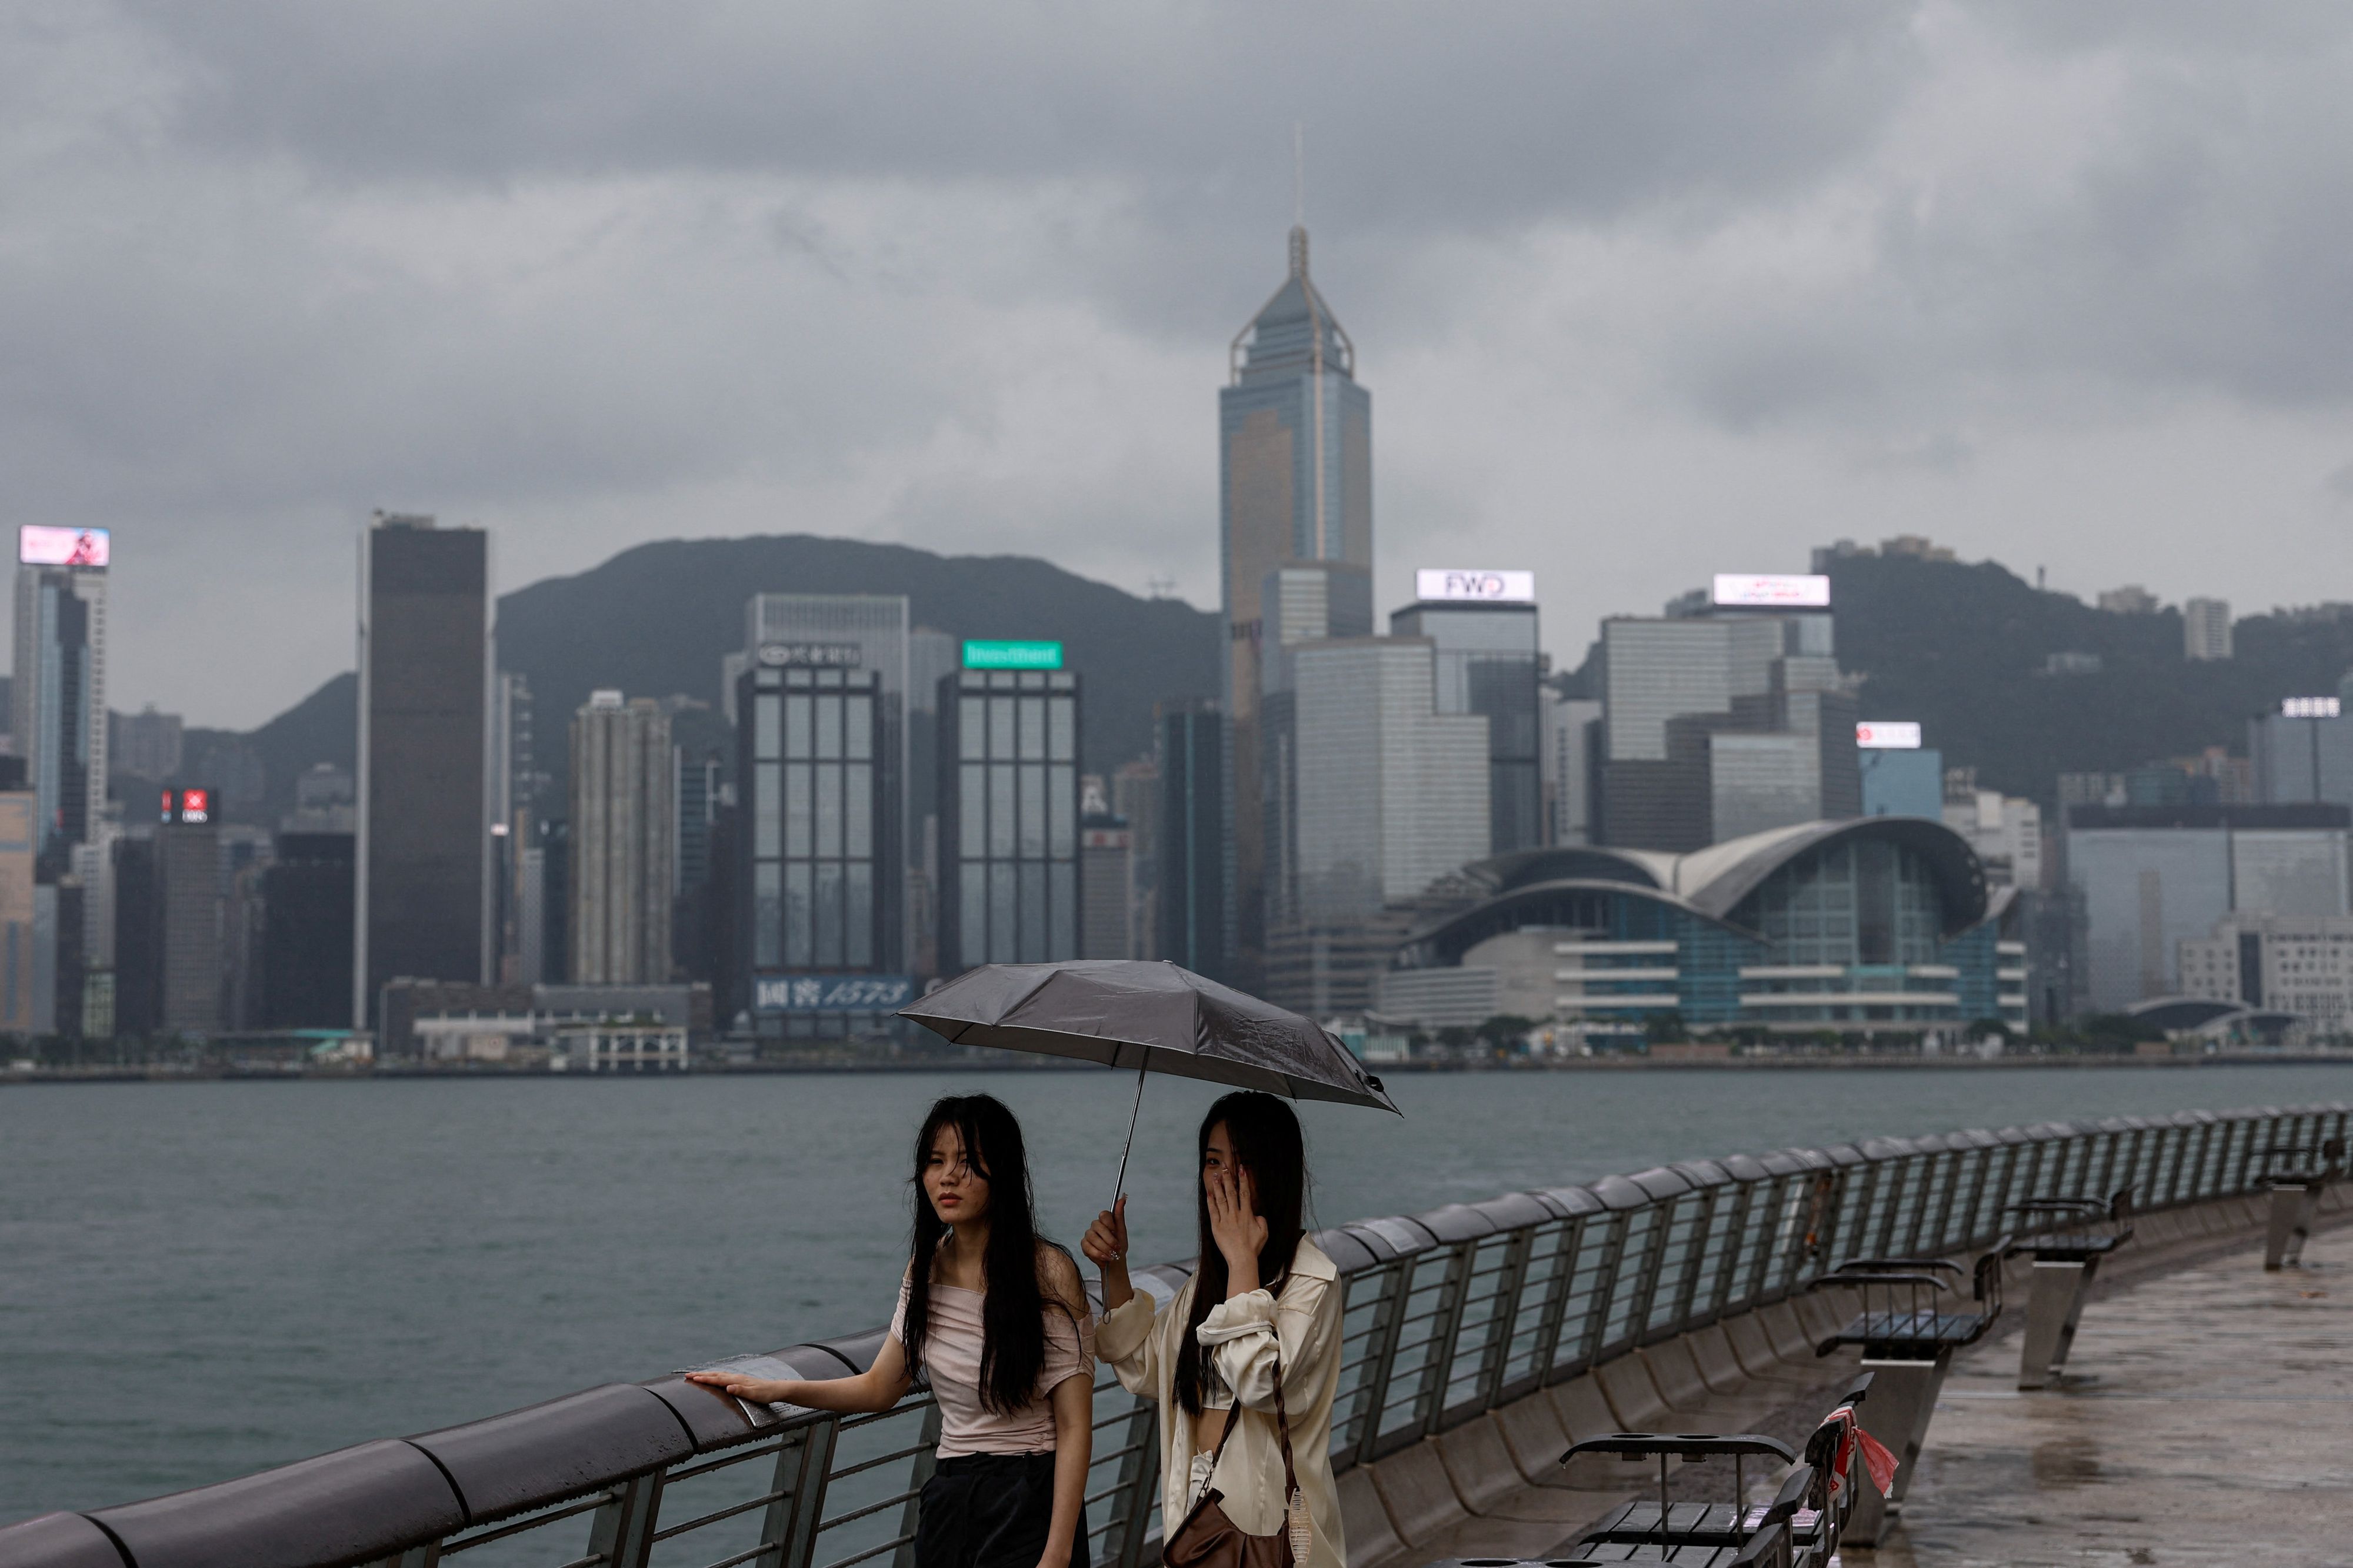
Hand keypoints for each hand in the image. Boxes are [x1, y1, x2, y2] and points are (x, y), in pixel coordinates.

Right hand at [686, 1371, 796, 1405]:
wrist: (777, 1389)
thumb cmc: (766, 1394)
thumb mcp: (755, 1395)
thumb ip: (741, 1390)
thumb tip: (728, 1387)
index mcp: (737, 1380)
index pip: (717, 1379)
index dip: (704, 1379)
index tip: (692, 1378)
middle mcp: (736, 1377)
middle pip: (715, 1374)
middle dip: (701, 1375)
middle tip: (687, 1375)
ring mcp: (738, 1378)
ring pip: (719, 1374)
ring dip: (707, 1374)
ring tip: (696, 1375)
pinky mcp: (740, 1380)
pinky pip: (723, 1376)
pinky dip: (715, 1375)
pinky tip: (714, 1377)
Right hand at [1084, 1197, 1132, 1308]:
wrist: (1115, 1261)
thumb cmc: (1119, 1245)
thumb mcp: (1122, 1231)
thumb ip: (1119, 1214)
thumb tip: (1123, 1197)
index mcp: (1105, 1220)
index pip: (1104, 1214)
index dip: (1110, 1224)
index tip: (1116, 1232)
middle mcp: (1095, 1226)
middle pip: (1098, 1227)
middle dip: (1109, 1239)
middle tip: (1116, 1248)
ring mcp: (1089, 1235)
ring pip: (1093, 1237)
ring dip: (1104, 1248)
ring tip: (1111, 1255)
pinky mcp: (1084, 1245)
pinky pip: (1088, 1247)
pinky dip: (1097, 1253)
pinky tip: (1104, 1258)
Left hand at [1205, 1165, 1267, 1292]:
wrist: (1242, 1259)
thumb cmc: (1253, 1247)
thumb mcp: (1264, 1232)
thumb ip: (1261, 1220)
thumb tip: (1256, 1214)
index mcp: (1247, 1214)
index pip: (1245, 1193)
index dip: (1243, 1180)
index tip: (1241, 1169)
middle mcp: (1235, 1214)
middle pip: (1231, 1192)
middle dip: (1228, 1178)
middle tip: (1225, 1167)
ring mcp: (1225, 1220)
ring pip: (1221, 1199)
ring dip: (1218, 1186)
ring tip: (1214, 1175)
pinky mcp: (1217, 1227)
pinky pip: (1213, 1211)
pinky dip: (1211, 1201)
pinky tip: (1209, 1193)